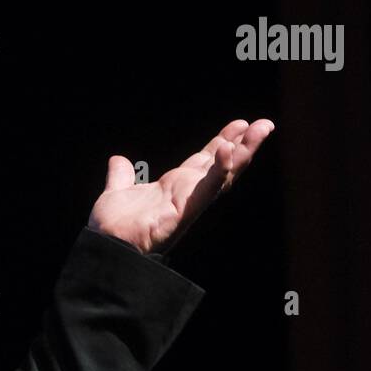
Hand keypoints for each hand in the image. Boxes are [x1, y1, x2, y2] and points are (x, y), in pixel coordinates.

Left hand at [86, 118, 274, 255]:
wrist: (106, 246)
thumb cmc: (114, 227)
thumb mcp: (117, 191)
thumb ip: (121, 176)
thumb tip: (118, 160)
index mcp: (176, 187)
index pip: (206, 161)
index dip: (223, 143)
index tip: (239, 124)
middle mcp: (188, 193)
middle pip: (223, 165)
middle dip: (245, 145)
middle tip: (264, 124)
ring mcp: (190, 201)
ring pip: (224, 174)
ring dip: (244, 152)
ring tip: (261, 129)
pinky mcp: (187, 210)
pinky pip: (208, 187)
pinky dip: (220, 169)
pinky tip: (228, 149)